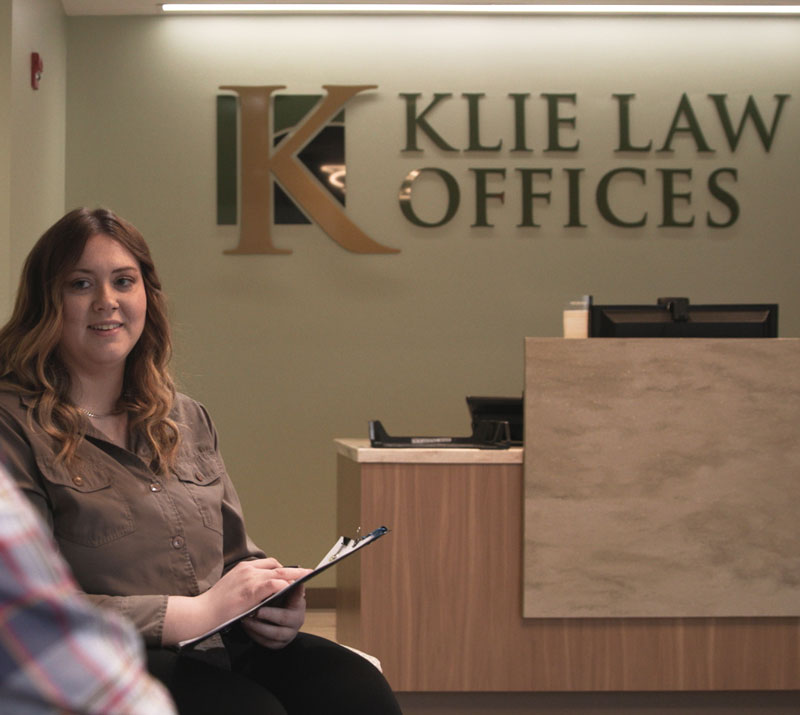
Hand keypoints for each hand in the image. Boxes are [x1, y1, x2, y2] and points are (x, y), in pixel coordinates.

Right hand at [162, 558, 309, 645]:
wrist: (201, 613)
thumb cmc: (215, 605)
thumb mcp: (233, 588)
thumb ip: (248, 585)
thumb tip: (266, 589)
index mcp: (243, 568)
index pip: (268, 563)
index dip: (282, 568)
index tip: (293, 572)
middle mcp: (248, 569)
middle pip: (277, 565)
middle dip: (294, 569)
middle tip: (308, 572)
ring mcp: (249, 578)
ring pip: (279, 573)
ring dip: (295, 576)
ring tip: (306, 579)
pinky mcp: (250, 590)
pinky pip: (273, 584)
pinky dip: (284, 585)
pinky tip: (292, 588)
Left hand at [240, 583, 306, 648]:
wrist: (272, 621)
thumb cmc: (275, 601)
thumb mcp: (280, 592)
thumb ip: (282, 583)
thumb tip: (283, 571)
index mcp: (298, 603)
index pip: (298, 596)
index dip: (294, 592)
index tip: (283, 588)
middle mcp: (297, 619)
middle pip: (284, 617)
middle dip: (269, 614)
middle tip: (256, 611)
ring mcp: (288, 633)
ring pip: (274, 633)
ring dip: (258, 626)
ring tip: (246, 619)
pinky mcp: (278, 644)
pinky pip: (267, 642)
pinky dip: (255, 635)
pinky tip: (246, 627)